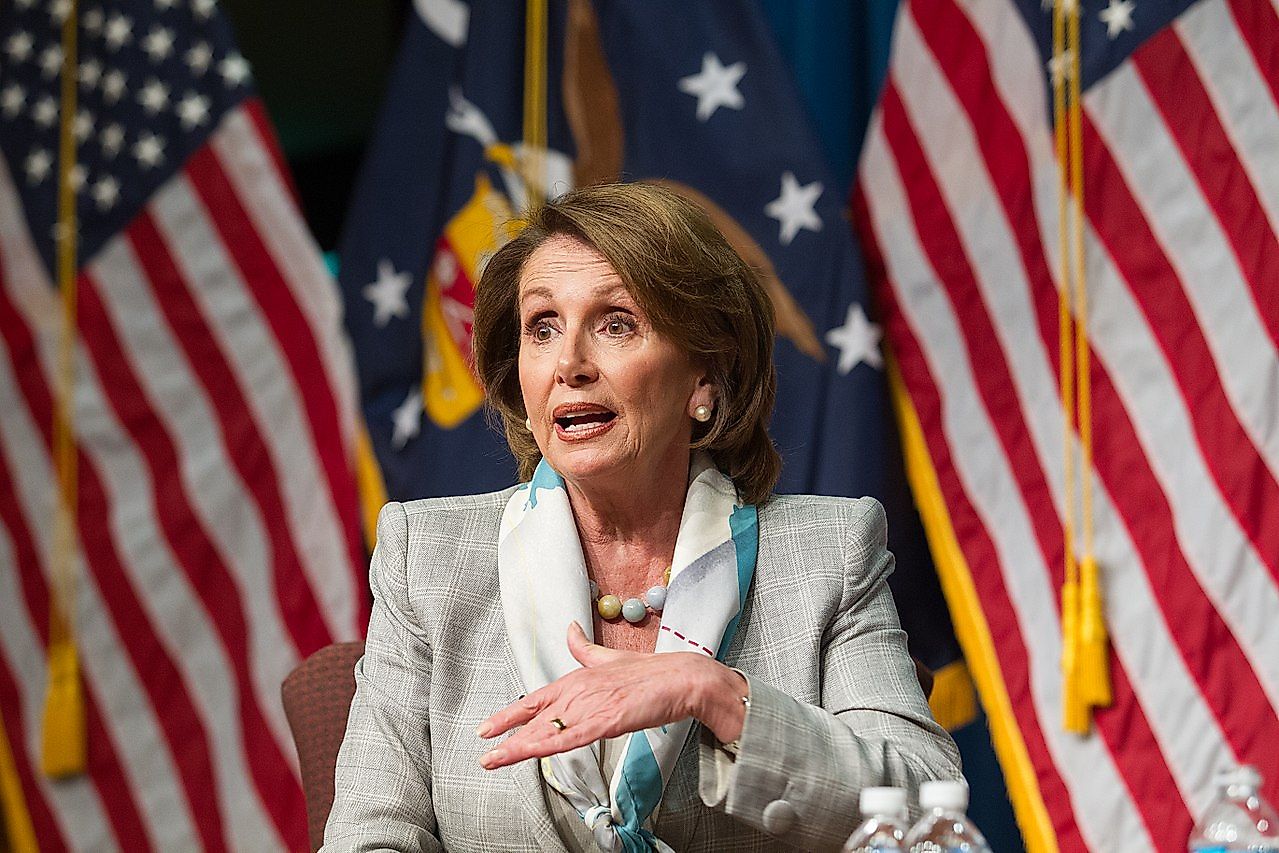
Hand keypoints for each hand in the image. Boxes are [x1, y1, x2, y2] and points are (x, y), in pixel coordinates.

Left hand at [476, 622, 746, 769]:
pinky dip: (548, 746)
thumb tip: (570, 628)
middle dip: (508, 735)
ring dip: (520, 747)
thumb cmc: (650, 673)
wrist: (682, 678)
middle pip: (536, 718)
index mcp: (578, 678)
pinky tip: (530, 754)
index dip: (511, 715)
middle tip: (484, 753)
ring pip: (548, 731)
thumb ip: (585, 648)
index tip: (487, 728)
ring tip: (495, 760)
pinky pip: (571, 738)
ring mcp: (592, 706)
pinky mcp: (607, 720)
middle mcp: (579, 690)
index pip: (536, 700)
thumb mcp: (610, 658)